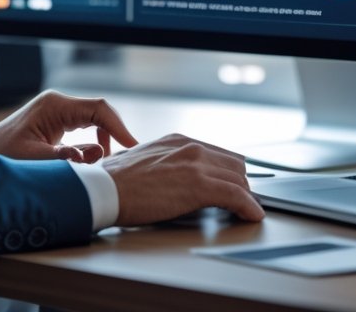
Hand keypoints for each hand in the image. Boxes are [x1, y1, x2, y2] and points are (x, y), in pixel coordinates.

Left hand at [0, 90, 137, 162]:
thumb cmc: (5, 153)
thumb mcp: (32, 158)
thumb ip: (62, 157)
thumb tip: (93, 155)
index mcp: (55, 106)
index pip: (98, 108)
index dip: (118, 126)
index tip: (132, 144)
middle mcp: (60, 103)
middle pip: (101, 110)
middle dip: (115, 132)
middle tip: (128, 155)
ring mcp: (61, 109)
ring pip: (96, 117)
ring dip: (106, 137)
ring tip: (108, 161)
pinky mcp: (61, 118)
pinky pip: (87, 124)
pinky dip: (96, 138)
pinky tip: (96, 157)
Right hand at [102, 133, 264, 224]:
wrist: (103, 189)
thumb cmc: (115, 181)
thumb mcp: (145, 161)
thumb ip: (165, 164)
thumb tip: (172, 179)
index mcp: (178, 140)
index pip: (218, 154)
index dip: (228, 173)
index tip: (233, 185)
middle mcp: (191, 147)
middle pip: (233, 165)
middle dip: (239, 185)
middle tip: (241, 202)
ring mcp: (196, 164)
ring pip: (238, 179)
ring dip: (245, 197)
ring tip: (247, 211)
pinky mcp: (199, 185)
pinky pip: (236, 195)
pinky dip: (249, 207)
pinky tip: (252, 215)